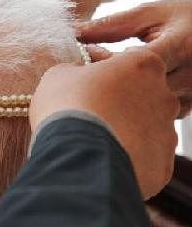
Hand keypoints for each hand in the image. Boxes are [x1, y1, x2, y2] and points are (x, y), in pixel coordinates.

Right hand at [29, 48, 179, 198]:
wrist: (75, 156)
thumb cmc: (67, 108)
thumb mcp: (59, 76)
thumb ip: (77, 70)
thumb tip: (78, 76)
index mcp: (144, 65)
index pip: (135, 62)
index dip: (112, 75)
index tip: (94, 87)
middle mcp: (164, 97)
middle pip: (144, 98)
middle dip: (121, 107)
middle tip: (92, 118)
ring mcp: (167, 133)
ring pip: (146, 132)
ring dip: (124, 135)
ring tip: (94, 145)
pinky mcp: (162, 165)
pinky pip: (145, 161)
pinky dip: (126, 162)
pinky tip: (103, 162)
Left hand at [77, 0, 191, 117]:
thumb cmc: (186, 19)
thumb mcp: (151, 15)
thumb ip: (114, 25)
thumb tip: (76, 32)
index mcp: (181, 47)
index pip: (132, 63)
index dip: (104, 62)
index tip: (85, 55)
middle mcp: (190, 75)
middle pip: (136, 89)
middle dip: (108, 83)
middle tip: (87, 76)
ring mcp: (191, 95)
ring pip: (143, 107)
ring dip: (121, 99)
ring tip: (106, 85)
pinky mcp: (189, 108)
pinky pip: (154, 115)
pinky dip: (136, 107)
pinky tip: (126, 96)